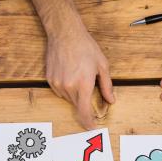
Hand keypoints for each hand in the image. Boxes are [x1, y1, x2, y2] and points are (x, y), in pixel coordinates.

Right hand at [28, 0, 113, 129]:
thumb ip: (106, 86)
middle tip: (88, 86)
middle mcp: (68, 87)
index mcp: (83, 84)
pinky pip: (60, 91)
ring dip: (75, 94)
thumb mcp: (102, 65)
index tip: (91, 127)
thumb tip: (111, 100)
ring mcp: (57, 84)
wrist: (65, 33)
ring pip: (68, 98)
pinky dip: (66, 88)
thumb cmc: (85, 47)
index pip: (84, 111)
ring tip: (78, 75)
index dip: (88, 122)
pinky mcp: (50, 80)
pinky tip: (69, 73)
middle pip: (77, 105)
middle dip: (84, 101)